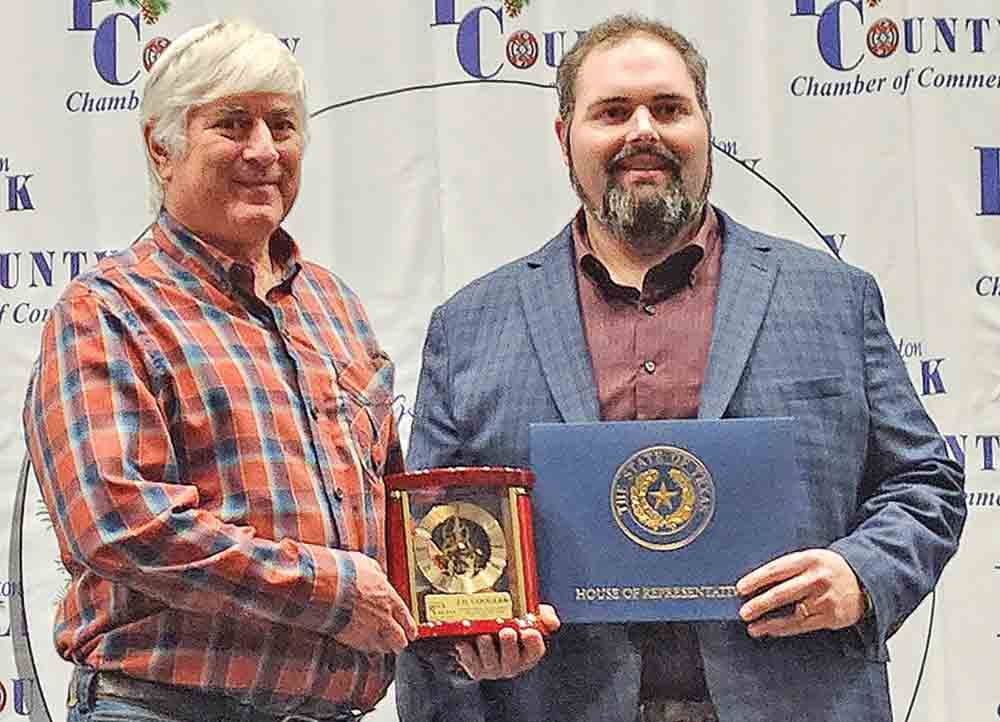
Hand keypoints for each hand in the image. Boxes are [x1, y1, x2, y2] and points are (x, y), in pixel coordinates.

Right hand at [333, 552, 417, 653]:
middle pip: (399, 638)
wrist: (326, 588)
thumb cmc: (346, 573)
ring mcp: (368, 631)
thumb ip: (376, 573)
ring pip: (383, 647)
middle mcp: (383, 618)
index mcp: (389, 598)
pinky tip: (366, 647)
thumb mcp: (366, 564)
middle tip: (400, 643)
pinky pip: (365, 649)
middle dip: (400, 642)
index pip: (406, 618)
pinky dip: (368, 649)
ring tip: (384, 647)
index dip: (411, 628)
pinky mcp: (352, 639)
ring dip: (384, 647)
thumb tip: (378, 575)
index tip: (412, 633)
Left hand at [453, 604, 560, 679]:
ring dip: (487, 648)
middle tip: (506, 631)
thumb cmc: (508, 623)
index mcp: (528, 652)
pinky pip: (471, 665)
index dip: (533, 642)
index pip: (535, 651)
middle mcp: (512, 664)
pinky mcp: (476, 670)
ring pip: (491, 662)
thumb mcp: (528, 615)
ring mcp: (494, 668)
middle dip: (509, 646)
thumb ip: (543, 615)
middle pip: (512, 659)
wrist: (482, 630)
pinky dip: (467, 653)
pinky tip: (464, 643)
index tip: (529, 631)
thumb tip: (552, 622)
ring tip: (483, 635)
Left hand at [736, 549, 864, 637]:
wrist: (864, 579)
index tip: (741, 588)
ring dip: (770, 622)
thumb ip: (788, 568)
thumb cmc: (829, 568)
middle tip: (744, 611)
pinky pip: (803, 625)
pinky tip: (772, 630)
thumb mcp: (810, 558)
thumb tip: (757, 582)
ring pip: (792, 614)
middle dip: (760, 604)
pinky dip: (785, 629)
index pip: (777, 570)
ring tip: (753, 627)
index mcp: (808, 560)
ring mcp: (825, 599)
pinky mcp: (831, 616)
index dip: (756, 579)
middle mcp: (817, 579)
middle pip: (783, 593)